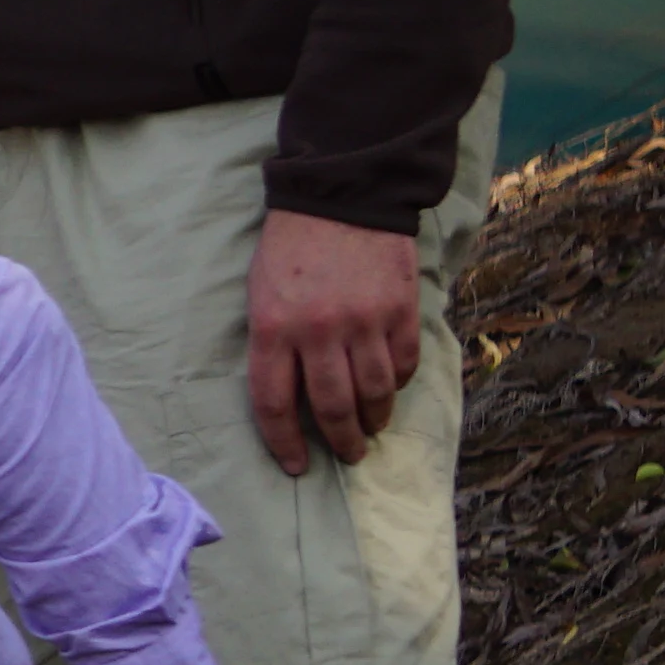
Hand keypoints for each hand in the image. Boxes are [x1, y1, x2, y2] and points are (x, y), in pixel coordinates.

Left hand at [245, 207, 424, 473]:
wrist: (342, 198)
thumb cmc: (291, 249)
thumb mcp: (261, 295)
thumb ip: (273, 345)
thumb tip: (289, 399)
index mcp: (273, 329)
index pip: (274, 404)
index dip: (285, 443)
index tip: (296, 466)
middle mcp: (319, 331)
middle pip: (331, 407)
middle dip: (340, 441)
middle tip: (347, 455)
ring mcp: (364, 321)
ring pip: (374, 392)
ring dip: (374, 419)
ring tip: (371, 429)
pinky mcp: (401, 309)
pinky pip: (403, 363)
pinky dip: (397, 383)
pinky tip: (389, 388)